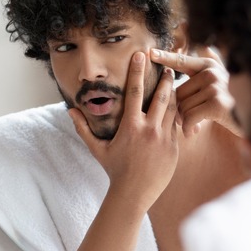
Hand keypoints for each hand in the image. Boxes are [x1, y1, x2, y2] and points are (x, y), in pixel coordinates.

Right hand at [68, 51, 179, 210]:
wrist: (133, 194)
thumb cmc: (114, 170)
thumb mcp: (97, 149)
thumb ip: (83, 128)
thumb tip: (70, 111)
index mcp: (130, 126)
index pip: (134, 92)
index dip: (137, 71)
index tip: (140, 56)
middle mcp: (149, 129)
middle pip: (161, 96)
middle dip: (165, 78)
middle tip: (168, 65)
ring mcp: (164, 138)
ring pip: (173, 109)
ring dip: (174, 93)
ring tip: (176, 81)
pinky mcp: (174, 147)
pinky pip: (178, 125)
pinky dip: (178, 114)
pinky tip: (180, 105)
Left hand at [150, 46, 243, 137]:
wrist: (250, 123)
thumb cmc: (230, 103)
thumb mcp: (222, 82)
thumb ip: (213, 65)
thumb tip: (207, 46)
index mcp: (208, 65)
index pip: (181, 61)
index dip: (165, 57)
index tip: (149, 52)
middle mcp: (212, 72)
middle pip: (177, 92)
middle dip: (177, 110)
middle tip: (183, 120)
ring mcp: (215, 86)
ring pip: (182, 106)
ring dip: (183, 121)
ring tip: (191, 126)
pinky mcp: (217, 103)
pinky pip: (190, 117)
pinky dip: (188, 128)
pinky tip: (192, 133)